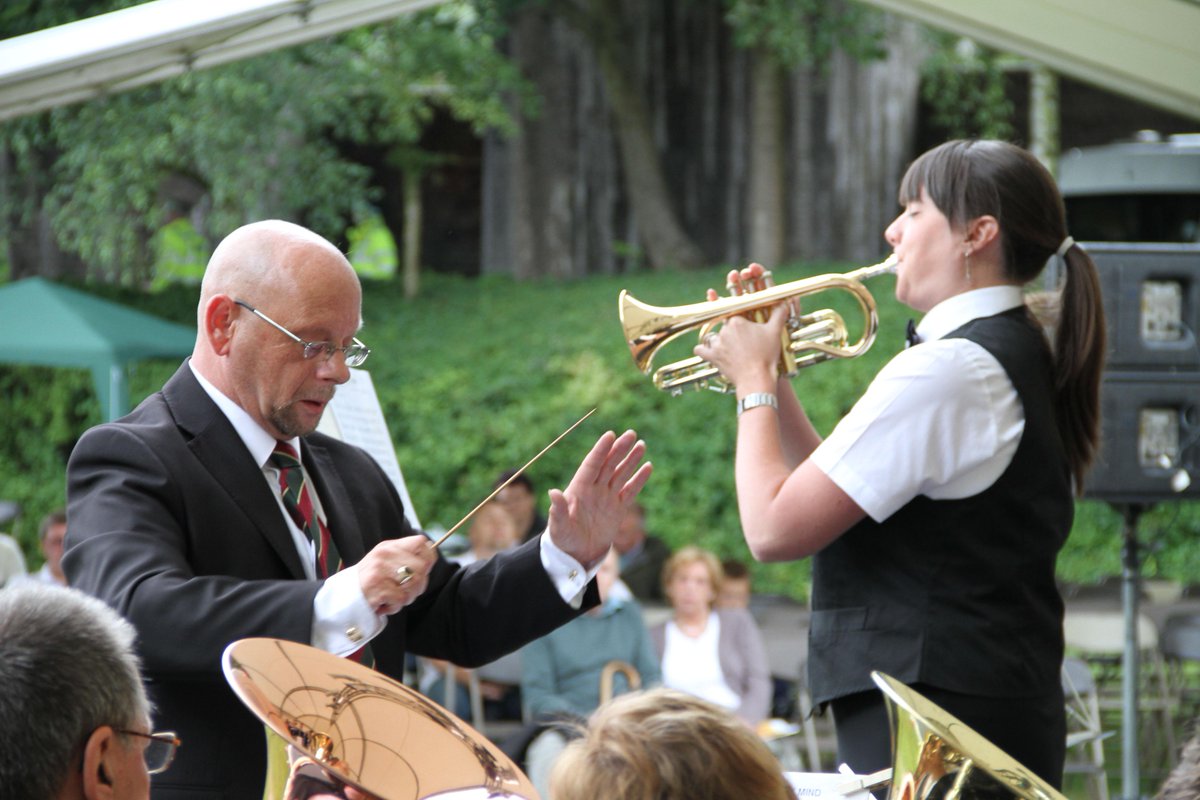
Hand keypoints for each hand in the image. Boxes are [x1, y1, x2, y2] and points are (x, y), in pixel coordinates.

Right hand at [357, 535, 437, 614]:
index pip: (420, 542)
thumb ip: (404, 558)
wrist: (344, 598)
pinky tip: (384, 604)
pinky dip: (395, 607)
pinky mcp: (378, 588)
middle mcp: (384, 555)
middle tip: (406, 590)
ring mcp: (380, 571)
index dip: (428, 557)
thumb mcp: (384, 562)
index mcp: (389, 547)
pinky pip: (401, 599)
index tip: (424, 569)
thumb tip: (430, 559)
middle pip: (422, 566)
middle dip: (419, 584)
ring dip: (408, 597)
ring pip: (414, 584)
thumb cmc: (370, 582)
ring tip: (393, 598)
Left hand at [545, 430, 651, 566]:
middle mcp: (594, 488)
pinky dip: (639, 479)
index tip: (610, 435)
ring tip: (641, 445)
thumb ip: (558, 510)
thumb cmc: (563, 539)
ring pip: (621, 474)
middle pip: (608, 464)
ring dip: (630, 460)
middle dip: (619, 449)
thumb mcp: (559, 526)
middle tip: (631, 434)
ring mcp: (607, 497)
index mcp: (578, 488)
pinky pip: (630, 491)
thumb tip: (553, 493)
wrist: (576, 555)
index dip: (600, 450)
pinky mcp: (618, 508)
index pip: (592, 465)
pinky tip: (648, 467)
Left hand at [695, 263, 787, 389]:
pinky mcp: (712, 356)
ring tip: (732, 349)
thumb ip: (779, 314)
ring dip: (720, 341)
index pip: (735, 314)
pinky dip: (703, 350)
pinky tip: (706, 350)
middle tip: (744, 342)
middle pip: (726, 326)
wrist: (756, 378)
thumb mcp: (775, 332)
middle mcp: (724, 330)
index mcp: (737, 321)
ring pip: (715, 337)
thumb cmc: (766, 356)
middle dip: (734, 332)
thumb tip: (785, 303)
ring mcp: (717, 344)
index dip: (741, 320)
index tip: (745, 326)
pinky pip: (701, 350)